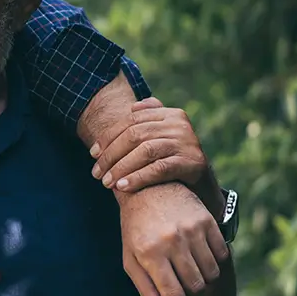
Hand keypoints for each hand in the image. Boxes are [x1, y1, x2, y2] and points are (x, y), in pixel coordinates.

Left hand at [91, 98, 211, 195]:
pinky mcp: (193, 162)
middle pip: (135, 135)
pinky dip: (138, 177)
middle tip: (97, 173)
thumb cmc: (174, 160)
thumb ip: (149, 121)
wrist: (203, 186)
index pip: (131, 120)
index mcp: (170, 114)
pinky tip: (123, 187)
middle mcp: (180, 124)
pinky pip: (159, 169)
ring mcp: (188, 142)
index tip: (93, 153)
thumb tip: (131, 107)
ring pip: (145, 151)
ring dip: (121, 168)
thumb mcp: (163, 137)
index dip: (109, 137)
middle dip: (111, 154)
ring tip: (107, 183)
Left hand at [118, 183, 229, 295]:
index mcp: (150, 253)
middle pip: (195, 287)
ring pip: (210, 274)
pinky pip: (221, 255)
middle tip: (181, 283)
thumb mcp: (131, 259)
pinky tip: (200, 254)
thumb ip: (146, 289)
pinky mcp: (206, 220)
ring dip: (203, 279)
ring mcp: (191, 230)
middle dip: (191, 294)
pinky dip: (215, 263)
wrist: (148, 188)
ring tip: (188, 267)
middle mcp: (172, 241)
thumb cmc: (135, 229)